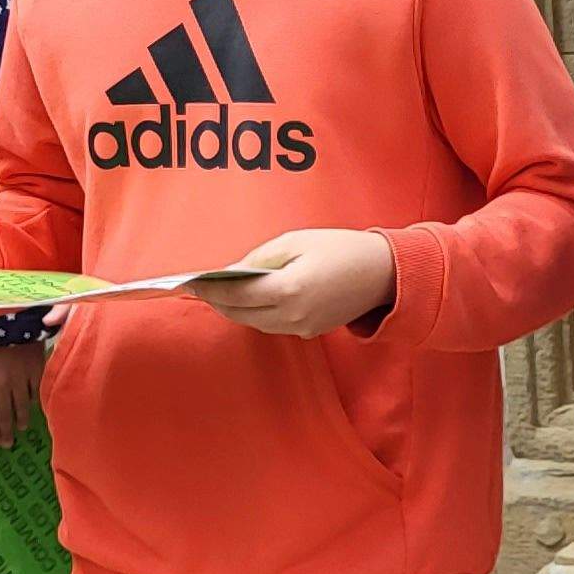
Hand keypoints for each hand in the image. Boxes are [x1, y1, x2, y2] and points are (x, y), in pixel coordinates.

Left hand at [0, 342, 46, 446]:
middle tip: (7, 444)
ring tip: (21, 427)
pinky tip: (31, 405)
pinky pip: (34, 393)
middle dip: (5, 432)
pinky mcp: (35, 372)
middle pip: (3, 416)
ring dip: (20, 420)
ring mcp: (19, 379)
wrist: (8, 319)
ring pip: (21, 407)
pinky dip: (33, 400)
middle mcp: (0, 385)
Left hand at [189, 228, 395, 338]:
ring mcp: (302, 328)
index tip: (189, 282)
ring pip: (255, 322)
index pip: (235, 295)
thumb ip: (260, 259)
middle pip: (241, 313)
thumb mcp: (296, 242)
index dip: (209, 289)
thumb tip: (232, 272)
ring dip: (235, 309)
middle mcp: (292, 316)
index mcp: (288, 290)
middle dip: (217, 301)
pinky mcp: (311, 331)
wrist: (383, 273)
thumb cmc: (341, 248)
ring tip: (217, 293)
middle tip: (197, 287)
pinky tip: (247, 300)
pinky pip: (273, 325)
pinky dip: (256, 313)